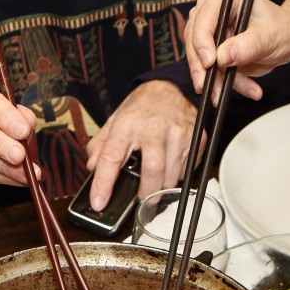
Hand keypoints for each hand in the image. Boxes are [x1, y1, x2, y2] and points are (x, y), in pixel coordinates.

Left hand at [85, 81, 199, 210]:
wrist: (170, 87)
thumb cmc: (141, 108)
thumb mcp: (114, 121)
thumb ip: (100, 145)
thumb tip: (93, 168)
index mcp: (128, 124)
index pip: (112, 157)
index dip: (103, 184)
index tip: (99, 202)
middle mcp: (154, 128)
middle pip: (153, 169)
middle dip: (147, 191)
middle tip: (142, 198)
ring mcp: (178, 132)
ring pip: (173, 174)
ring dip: (163, 186)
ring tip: (157, 182)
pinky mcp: (196, 137)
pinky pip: (188, 169)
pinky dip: (178, 176)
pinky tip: (171, 168)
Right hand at [185, 0, 289, 101]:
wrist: (287, 40)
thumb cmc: (282, 28)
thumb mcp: (270, 36)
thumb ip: (247, 45)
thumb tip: (222, 57)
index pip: (205, 16)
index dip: (202, 40)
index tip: (210, 63)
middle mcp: (212, 8)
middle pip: (194, 38)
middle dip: (201, 66)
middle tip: (207, 87)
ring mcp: (209, 30)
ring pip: (198, 58)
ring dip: (213, 80)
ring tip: (226, 95)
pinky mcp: (210, 50)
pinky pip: (209, 71)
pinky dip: (223, 84)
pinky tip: (247, 89)